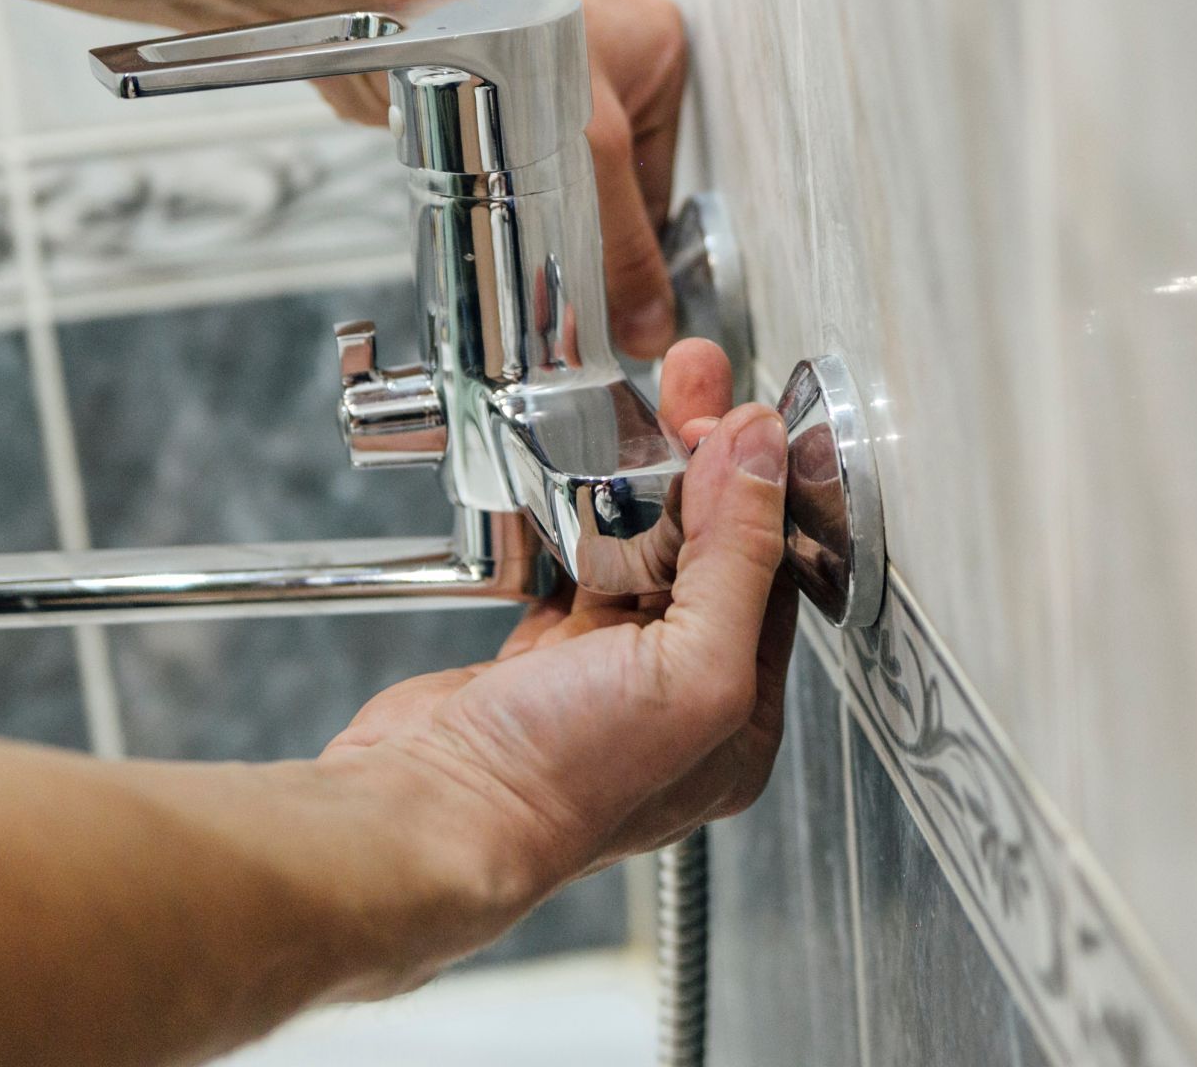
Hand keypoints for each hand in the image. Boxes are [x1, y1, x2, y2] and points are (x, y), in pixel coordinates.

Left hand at [317, 0, 687, 359]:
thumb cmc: (480, 9)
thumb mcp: (588, 142)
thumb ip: (623, 241)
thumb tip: (650, 319)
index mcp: (658, 51)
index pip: (666, 179)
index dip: (640, 245)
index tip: (623, 305)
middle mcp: (606, 58)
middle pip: (612, 183)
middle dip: (582, 229)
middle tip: (562, 281)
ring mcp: (540, 73)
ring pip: (555, 179)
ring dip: (532, 213)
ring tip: (514, 234)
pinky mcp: (482, 92)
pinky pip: (504, 166)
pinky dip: (491, 193)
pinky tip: (477, 200)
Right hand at [323, 338, 796, 903]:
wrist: (423, 814)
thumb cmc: (559, 780)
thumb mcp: (690, 669)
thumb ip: (737, 558)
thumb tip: (759, 455)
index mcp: (737, 716)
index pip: (773, 576)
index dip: (761, 491)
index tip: (743, 417)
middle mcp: (677, 697)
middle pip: (710, 552)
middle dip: (703, 464)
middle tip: (690, 383)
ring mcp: (604, 677)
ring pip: (641, 549)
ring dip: (642, 476)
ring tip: (639, 403)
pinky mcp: (539, 658)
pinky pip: (577, 565)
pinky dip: (580, 514)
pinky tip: (582, 468)